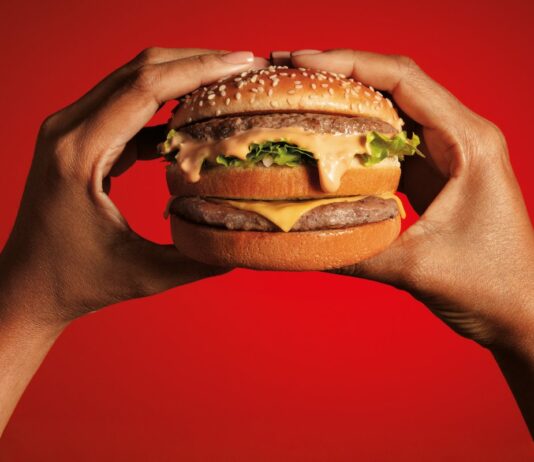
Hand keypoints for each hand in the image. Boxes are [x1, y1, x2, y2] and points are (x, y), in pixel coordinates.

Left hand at [0, 48, 266, 328]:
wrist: (28, 284)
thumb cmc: (77, 281)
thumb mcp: (146, 275)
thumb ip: (201, 260)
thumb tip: (248, 243)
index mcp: (80, 155)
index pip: (146, 88)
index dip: (199, 69)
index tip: (242, 63)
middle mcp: (68, 130)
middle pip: (140, 69)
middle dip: (196, 62)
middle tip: (243, 65)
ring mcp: (70, 130)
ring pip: (133, 81)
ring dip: (181, 77)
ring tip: (225, 84)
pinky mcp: (79, 139)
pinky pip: (126, 106)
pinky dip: (164, 106)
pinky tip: (193, 119)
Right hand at [287, 49, 533, 434]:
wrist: (520, 311)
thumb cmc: (491, 284)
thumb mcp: (415, 267)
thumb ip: (351, 253)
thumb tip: (296, 241)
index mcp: (468, 142)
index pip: (404, 81)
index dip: (350, 63)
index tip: (302, 61)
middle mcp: (460, 137)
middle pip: (395, 86)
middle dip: (342, 74)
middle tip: (292, 74)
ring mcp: (448, 155)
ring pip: (392, 112)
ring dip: (348, 102)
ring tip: (303, 99)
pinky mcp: (435, 175)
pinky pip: (391, 144)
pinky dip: (358, 138)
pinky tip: (327, 141)